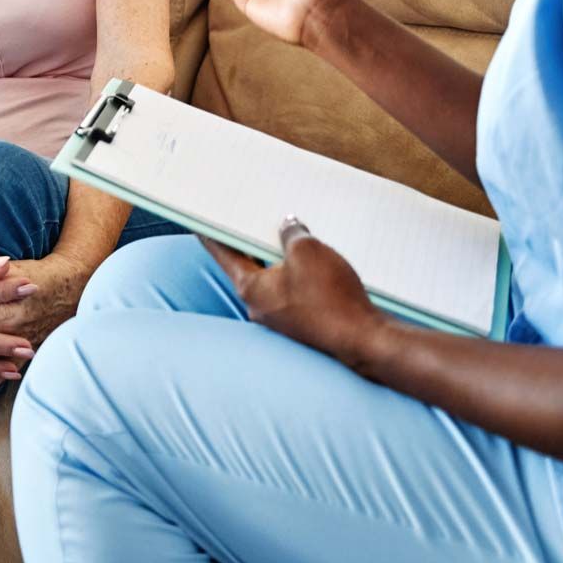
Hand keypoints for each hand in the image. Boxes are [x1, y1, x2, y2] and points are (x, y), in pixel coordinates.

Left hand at [201, 220, 389, 369]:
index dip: (212, 235)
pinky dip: (297, 275)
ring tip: (290, 236)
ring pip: (273, 280)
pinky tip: (313, 264)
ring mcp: (280, 318)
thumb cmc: (330, 299)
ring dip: (279, 259)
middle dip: (252, 243)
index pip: (224, 254)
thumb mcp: (308, 252)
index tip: (200, 224)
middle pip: (248, 266)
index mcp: (251, 288)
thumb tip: (288, 228)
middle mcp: (259, 307)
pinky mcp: (302, 324)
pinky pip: (292, 292)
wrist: (362, 340)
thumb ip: (292, 234)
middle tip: (251, 221)